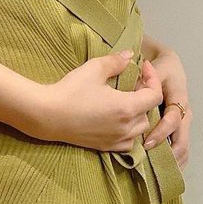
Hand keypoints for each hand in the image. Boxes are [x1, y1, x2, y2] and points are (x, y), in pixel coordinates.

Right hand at [35, 51, 164, 152]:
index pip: (155, 96)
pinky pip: (128, 142)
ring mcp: (116, 140)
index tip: (142, 68)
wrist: (47, 115)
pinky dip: (129, 131)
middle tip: (132, 83)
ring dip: (138, 114)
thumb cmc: (71, 90)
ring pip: (140, 129)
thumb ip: (116, 61)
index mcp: (127, 107)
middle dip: (145, 96)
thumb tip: (130, 55)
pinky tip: (116, 120)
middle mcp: (126, 128)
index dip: (153, 79)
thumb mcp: (93, 69)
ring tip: (124, 101)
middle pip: (149, 112)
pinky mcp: (106, 148)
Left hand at [142, 46, 191, 170]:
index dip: (161, 132)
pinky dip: (174, 162)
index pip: (173, 119)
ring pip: (184, 148)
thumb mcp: (153, 68)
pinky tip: (164, 172)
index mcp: (179, 97)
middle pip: (182, 140)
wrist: (170, 67)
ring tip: (156, 174)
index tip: (147, 143)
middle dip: (168, 154)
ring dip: (172, 162)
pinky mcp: (181, 129)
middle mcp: (186, 112)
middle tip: (151, 165)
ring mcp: (185, 123)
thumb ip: (143, 80)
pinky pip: (182, 149)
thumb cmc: (159, 68)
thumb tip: (131, 93)